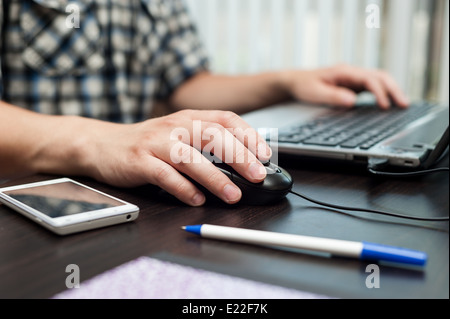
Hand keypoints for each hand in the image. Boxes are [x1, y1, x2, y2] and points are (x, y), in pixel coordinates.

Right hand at [86, 110, 271, 205]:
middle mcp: (174, 126)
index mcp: (188, 118)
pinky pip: (164, 175)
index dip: (248, 135)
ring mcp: (156, 143)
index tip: (265, 154)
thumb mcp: (179, 134)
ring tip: (232, 195)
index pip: (225, 119)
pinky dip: (183, 189)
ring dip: (215, 178)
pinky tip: (196, 200)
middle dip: (239, 156)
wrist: (103, 144)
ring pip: (190, 158)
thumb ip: (206, 144)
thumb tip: (242, 164)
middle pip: (212, 136)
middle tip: (257, 175)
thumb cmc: (148, 143)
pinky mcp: (139, 161)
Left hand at [281, 64, 409, 108]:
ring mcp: (353, 78)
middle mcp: (352, 72)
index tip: (385, 105)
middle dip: (393, 89)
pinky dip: (383, 93)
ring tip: (403, 105)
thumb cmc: (304, 86)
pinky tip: (389, 104)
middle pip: (380, 77)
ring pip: (379, 80)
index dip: (379, 92)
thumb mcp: (315, 93)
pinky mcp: (353, 85)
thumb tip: (352, 101)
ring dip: (391, 90)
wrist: (295, 82)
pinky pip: (373, 87)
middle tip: (404, 104)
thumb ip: (333, 96)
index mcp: (344, 72)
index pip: (369, 79)